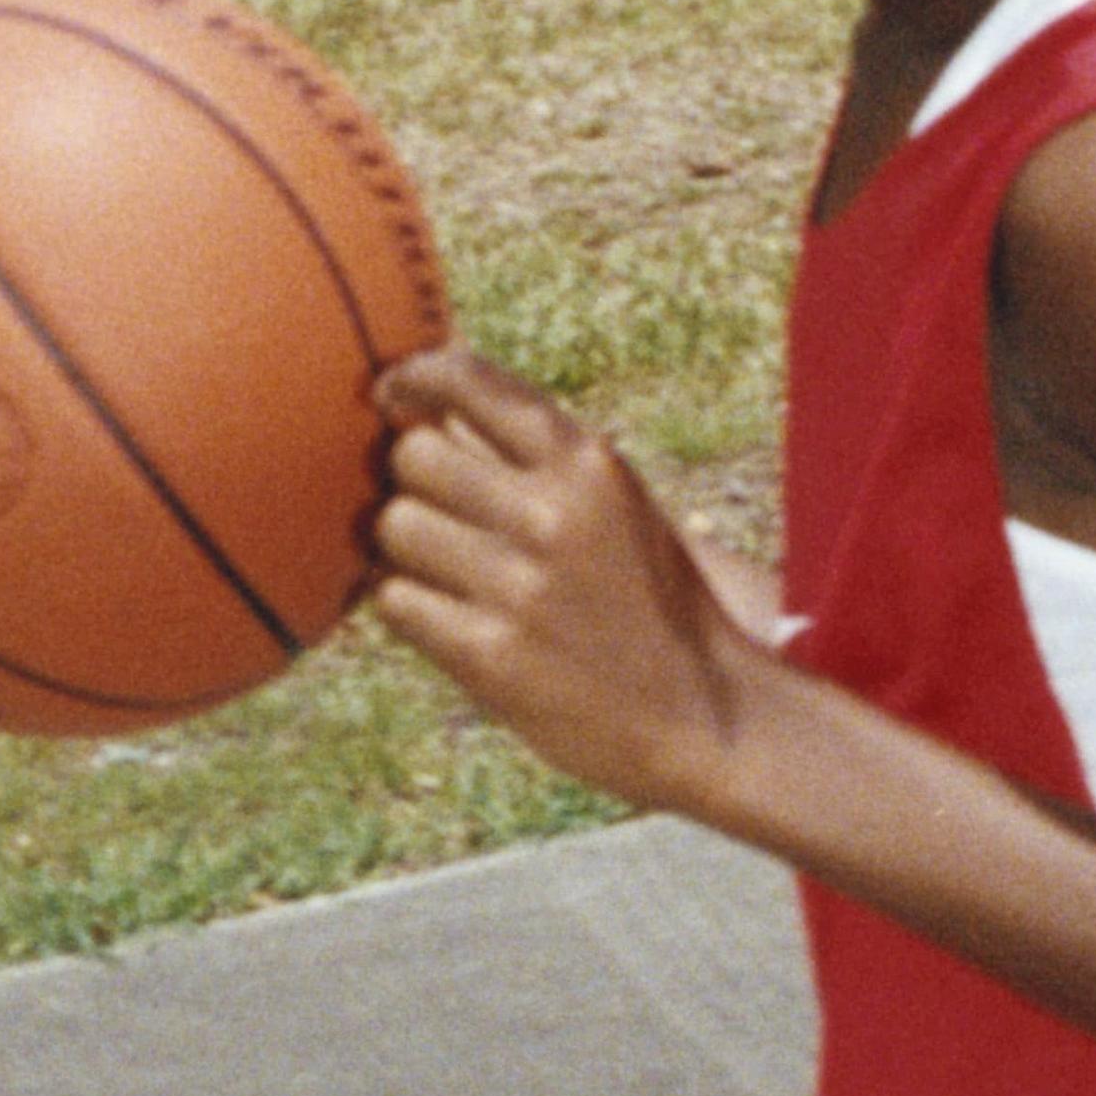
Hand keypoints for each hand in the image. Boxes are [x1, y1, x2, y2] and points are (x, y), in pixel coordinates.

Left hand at [369, 347, 762, 815]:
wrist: (705, 717)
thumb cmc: (650, 606)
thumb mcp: (619, 506)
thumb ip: (539, 456)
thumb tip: (439, 401)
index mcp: (589, 462)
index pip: (471, 380)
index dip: (413, 378)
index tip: (390, 393)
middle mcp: (553, 513)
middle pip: (413, 454)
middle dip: (409, 482)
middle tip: (433, 517)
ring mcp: (518, 585)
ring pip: (392, 527)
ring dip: (400, 551)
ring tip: (441, 575)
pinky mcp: (488, 654)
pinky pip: (394, 600)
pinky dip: (406, 607)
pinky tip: (441, 621)